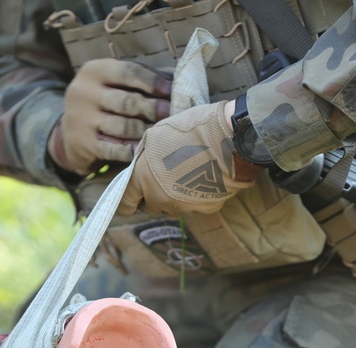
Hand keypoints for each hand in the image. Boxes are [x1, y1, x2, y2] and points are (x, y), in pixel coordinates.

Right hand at [50, 59, 171, 175]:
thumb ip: (142, 79)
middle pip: (127, 101)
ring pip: (122, 127)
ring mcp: (80, 119)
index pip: (128, 72)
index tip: (172, 91)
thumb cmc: (104, 102)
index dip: (153, 81)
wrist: (70, 132)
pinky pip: (113, 149)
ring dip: (146, 131)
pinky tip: (144, 150)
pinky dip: (130, 151)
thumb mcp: (115, 84)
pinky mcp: (82, 144)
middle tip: (171, 114)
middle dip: (152, 108)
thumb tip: (178, 80)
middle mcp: (83, 92)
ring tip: (163, 133)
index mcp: (94, 71)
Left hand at [117, 101, 260, 216]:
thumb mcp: (156, 135)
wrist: (230, 138)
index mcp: (143, 180)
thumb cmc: (191, 130)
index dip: (127, 201)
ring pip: (174, 207)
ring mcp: (184, 207)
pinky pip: (196, 205)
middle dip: (153, 195)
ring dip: (175, 196)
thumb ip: (144, 157)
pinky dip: (197, 196)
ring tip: (188, 173)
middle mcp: (160, 199)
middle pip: (151, 206)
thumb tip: (140, 166)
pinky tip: (206, 177)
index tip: (133, 196)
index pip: (124, 204)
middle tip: (165, 176)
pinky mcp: (206, 209)